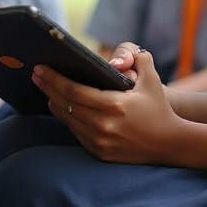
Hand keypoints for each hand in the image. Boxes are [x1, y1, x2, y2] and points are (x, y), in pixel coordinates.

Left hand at [32, 49, 179, 164]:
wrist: (170, 143)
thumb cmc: (158, 108)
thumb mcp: (152, 79)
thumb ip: (139, 58)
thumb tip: (122, 53)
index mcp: (114, 105)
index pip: (74, 91)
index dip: (54, 79)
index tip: (41, 69)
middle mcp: (104, 125)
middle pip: (65, 104)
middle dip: (48, 88)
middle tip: (36, 75)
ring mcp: (100, 142)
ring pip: (68, 120)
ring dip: (54, 103)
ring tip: (46, 89)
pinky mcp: (100, 153)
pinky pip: (76, 133)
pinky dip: (68, 118)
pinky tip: (62, 107)